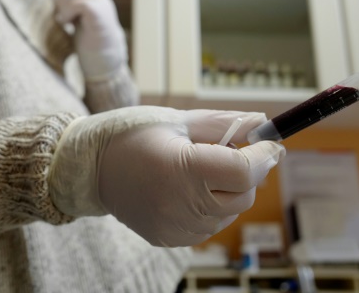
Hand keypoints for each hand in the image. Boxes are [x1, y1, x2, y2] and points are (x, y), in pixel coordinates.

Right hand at [48, 107, 284, 246]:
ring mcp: (175, 226)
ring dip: (227, 191)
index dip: (264, 156)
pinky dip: (210, 207)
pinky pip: (208, 226)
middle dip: (246, 173)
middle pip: (244, 195)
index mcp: (181, 168)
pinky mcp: (170, 238)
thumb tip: (263, 123)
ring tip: (196, 168)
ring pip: (229, 212)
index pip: (245, 172)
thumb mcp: (176, 120)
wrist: (90, 167)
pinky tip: (185, 188)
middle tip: (227, 151)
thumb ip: (223, 124)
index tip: (269, 143)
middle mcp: (180, 204)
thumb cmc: (130, 136)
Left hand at [54, 0, 126, 80]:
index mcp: (98, 0)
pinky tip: (66, 23)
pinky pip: (80, 4)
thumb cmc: (90, 45)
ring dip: (65, 6)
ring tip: (63, 21)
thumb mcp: (80, 22)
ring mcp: (102, 7)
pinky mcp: (99, 16)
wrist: (104, 61)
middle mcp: (102, 0)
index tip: (59, 8)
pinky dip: (68, 12)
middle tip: (60, 16)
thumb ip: (73, 9)